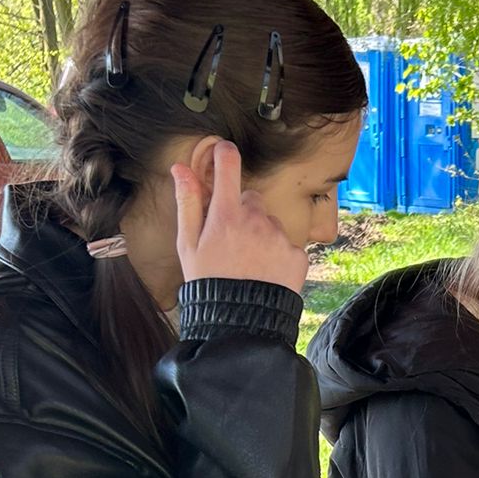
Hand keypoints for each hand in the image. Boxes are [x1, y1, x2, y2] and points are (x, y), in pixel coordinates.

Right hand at [171, 139, 307, 293]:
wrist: (240, 323)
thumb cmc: (209, 283)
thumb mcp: (188, 245)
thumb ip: (188, 203)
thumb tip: (180, 168)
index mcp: (226, 214)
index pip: (228, 165)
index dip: (225, 154)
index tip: (223, 154)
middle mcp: (256, 219)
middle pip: (250, 199)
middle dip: (241, 213)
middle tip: (231, 243)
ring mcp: (279, 236)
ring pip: (270, 223)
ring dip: (261, 236)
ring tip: (249, 264)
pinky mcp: (297, 254)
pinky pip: (287, 245)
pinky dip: (279, 255)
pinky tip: (266, 273)